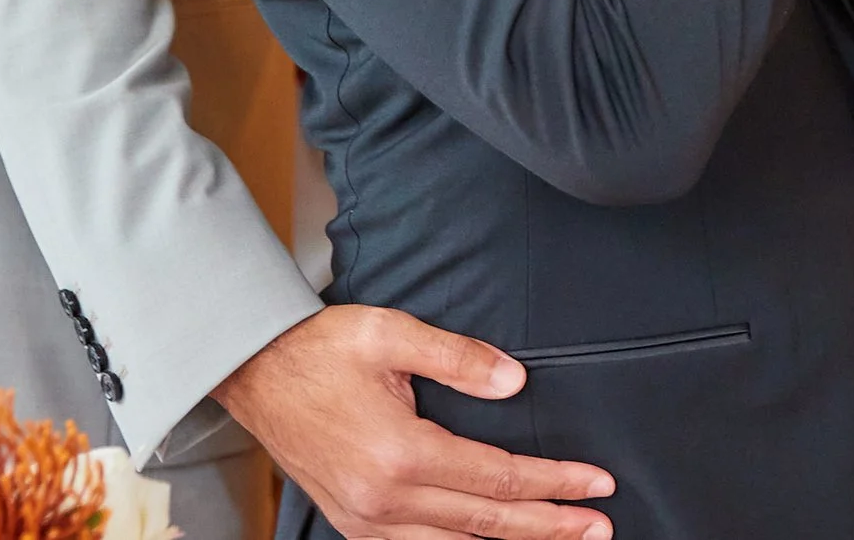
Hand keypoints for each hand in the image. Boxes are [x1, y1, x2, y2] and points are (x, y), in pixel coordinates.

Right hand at [214, 305, 615, 539]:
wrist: (253, 371)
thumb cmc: (320, 348)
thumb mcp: (392, 334)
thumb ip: (459, 358)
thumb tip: (516, 382)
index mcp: (401, 454)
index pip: (499, 480)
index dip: (555, 482)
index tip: (598, 483)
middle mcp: (384, 499)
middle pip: (486, 525)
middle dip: (550, 526)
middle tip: (600, 525)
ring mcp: (364, 519)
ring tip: (561, 537)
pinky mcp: (351, 522)